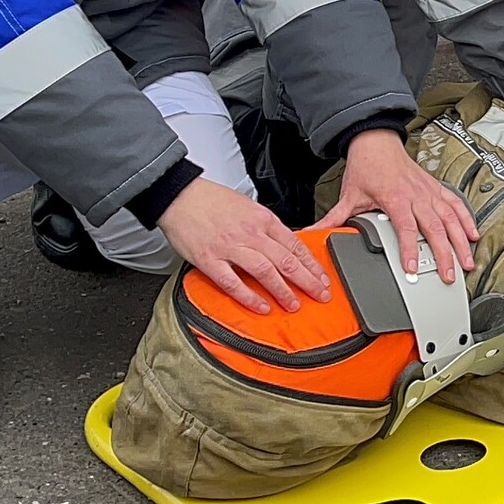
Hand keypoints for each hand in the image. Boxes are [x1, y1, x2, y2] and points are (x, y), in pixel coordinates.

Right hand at [159, 177, 332, 315]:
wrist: (180, 196)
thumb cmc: (212, 201)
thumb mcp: (249, 206)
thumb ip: (266, 227)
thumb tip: (284, 244)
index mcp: (263, 220)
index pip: (295, 245)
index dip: (312, 264)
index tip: (322, 278)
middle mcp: (250, 234)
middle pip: (286, 260)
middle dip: (307, 281)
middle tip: (320, 295)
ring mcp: (230, 247)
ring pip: (265, 271)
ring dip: (283, 291)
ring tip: (294, 305)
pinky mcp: (209, 260)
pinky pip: (233, 282)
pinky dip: (249, 297)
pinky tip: (261, 307)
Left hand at [312, 128, 477, 282]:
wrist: (377, 141)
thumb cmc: (367, 166)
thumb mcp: (350, 195)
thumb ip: (334, 218)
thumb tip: (314, 233)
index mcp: (395, 198)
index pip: (405, 229)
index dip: (408, 251)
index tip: (412, 269)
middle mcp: (416, 196)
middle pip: (434, 228)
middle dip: (444, 254)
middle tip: (448, 275)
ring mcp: (429, 192)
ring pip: (450, 219)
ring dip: (460, 241)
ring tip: (467, 261)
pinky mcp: (436, 188)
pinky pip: (455, 204)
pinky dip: (466, 219)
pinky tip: (472, 234)